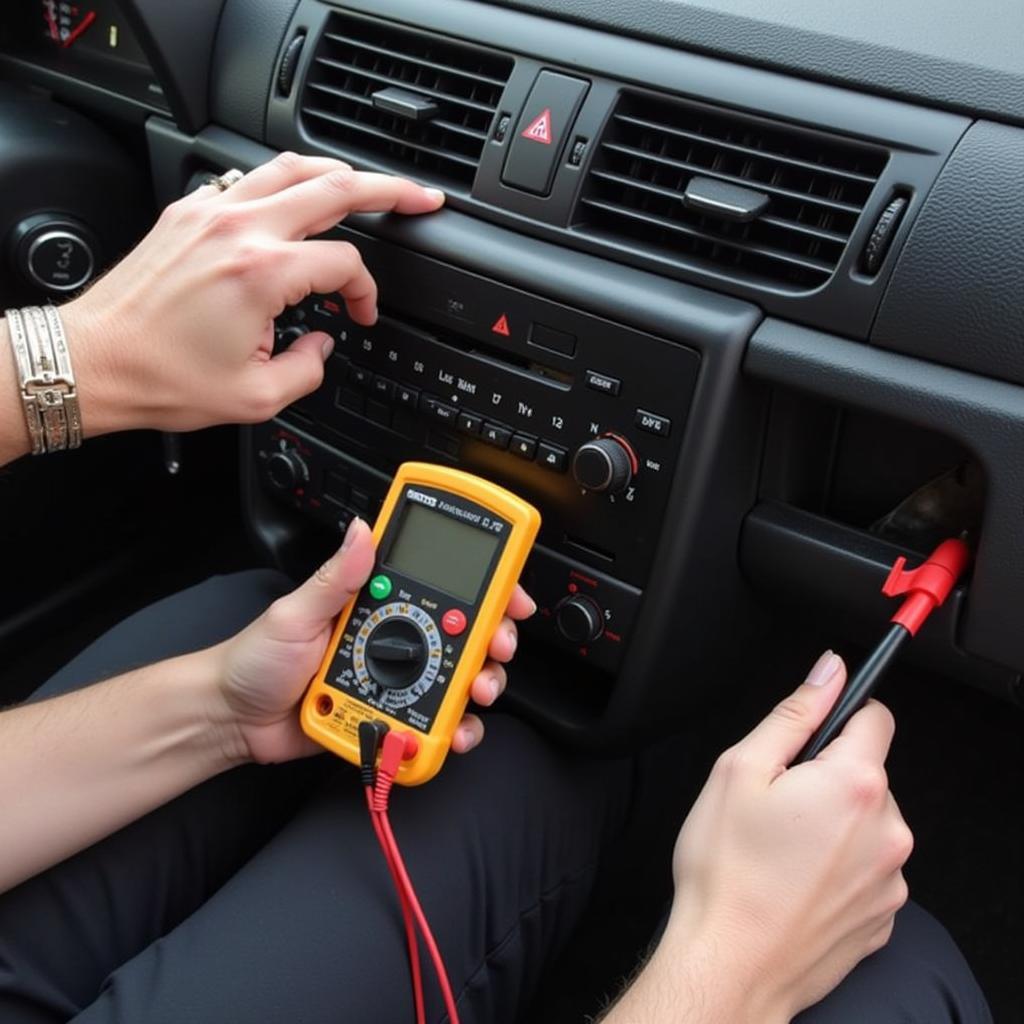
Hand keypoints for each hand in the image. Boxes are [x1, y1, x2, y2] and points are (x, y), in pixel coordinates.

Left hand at [60, 153, 443, 435]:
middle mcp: (239, 230)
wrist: (96, 361)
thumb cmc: (162, 378)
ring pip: (291, 166)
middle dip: (389, 189)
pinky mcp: (187, 213)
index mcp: (262, 273)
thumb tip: (324, 345)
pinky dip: (283, 184)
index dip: (366, 291)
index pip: (345, 262)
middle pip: (334, 185)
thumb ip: (309, 369)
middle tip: (420, 196)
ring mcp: (209, 213)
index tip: (359, 315)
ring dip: (337, 172)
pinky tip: (294, 200)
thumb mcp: (256, 397)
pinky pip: (248, 179)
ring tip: (365, 184)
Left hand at [213, 517, 533, 765]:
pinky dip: (454, 729)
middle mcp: (395, 638)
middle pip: (465, 633)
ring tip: (476, 691)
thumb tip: (362, 531)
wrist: (235, 720)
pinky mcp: (394, 715)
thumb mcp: (295, 612)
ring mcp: (398, 678)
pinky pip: (436, 722)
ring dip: (481, 683)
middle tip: (497, 647)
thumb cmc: (258, 658)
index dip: (484, 585)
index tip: (510, 592)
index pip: (441, 586)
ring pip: (459, 678)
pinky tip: (454, 730)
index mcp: (379, 603)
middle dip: (494, 639)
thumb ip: (336, 577)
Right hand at [613, 652, 913, 1023]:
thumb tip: (829, 672)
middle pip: (868, 774)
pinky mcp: (882, 916)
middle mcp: (888, 831)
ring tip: (782, 849)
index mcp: (855, 785)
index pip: (875, 717)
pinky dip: (839, 867)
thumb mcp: (739, 769)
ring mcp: (890, 880)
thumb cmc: (727, 871)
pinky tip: (795, 881)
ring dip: (835, 824)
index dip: (838, 716)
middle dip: (827, 777)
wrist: (730, 963)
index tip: (810, 736)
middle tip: (776, 804)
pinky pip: (867, 869)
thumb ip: (793, 714)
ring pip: (868, 824)